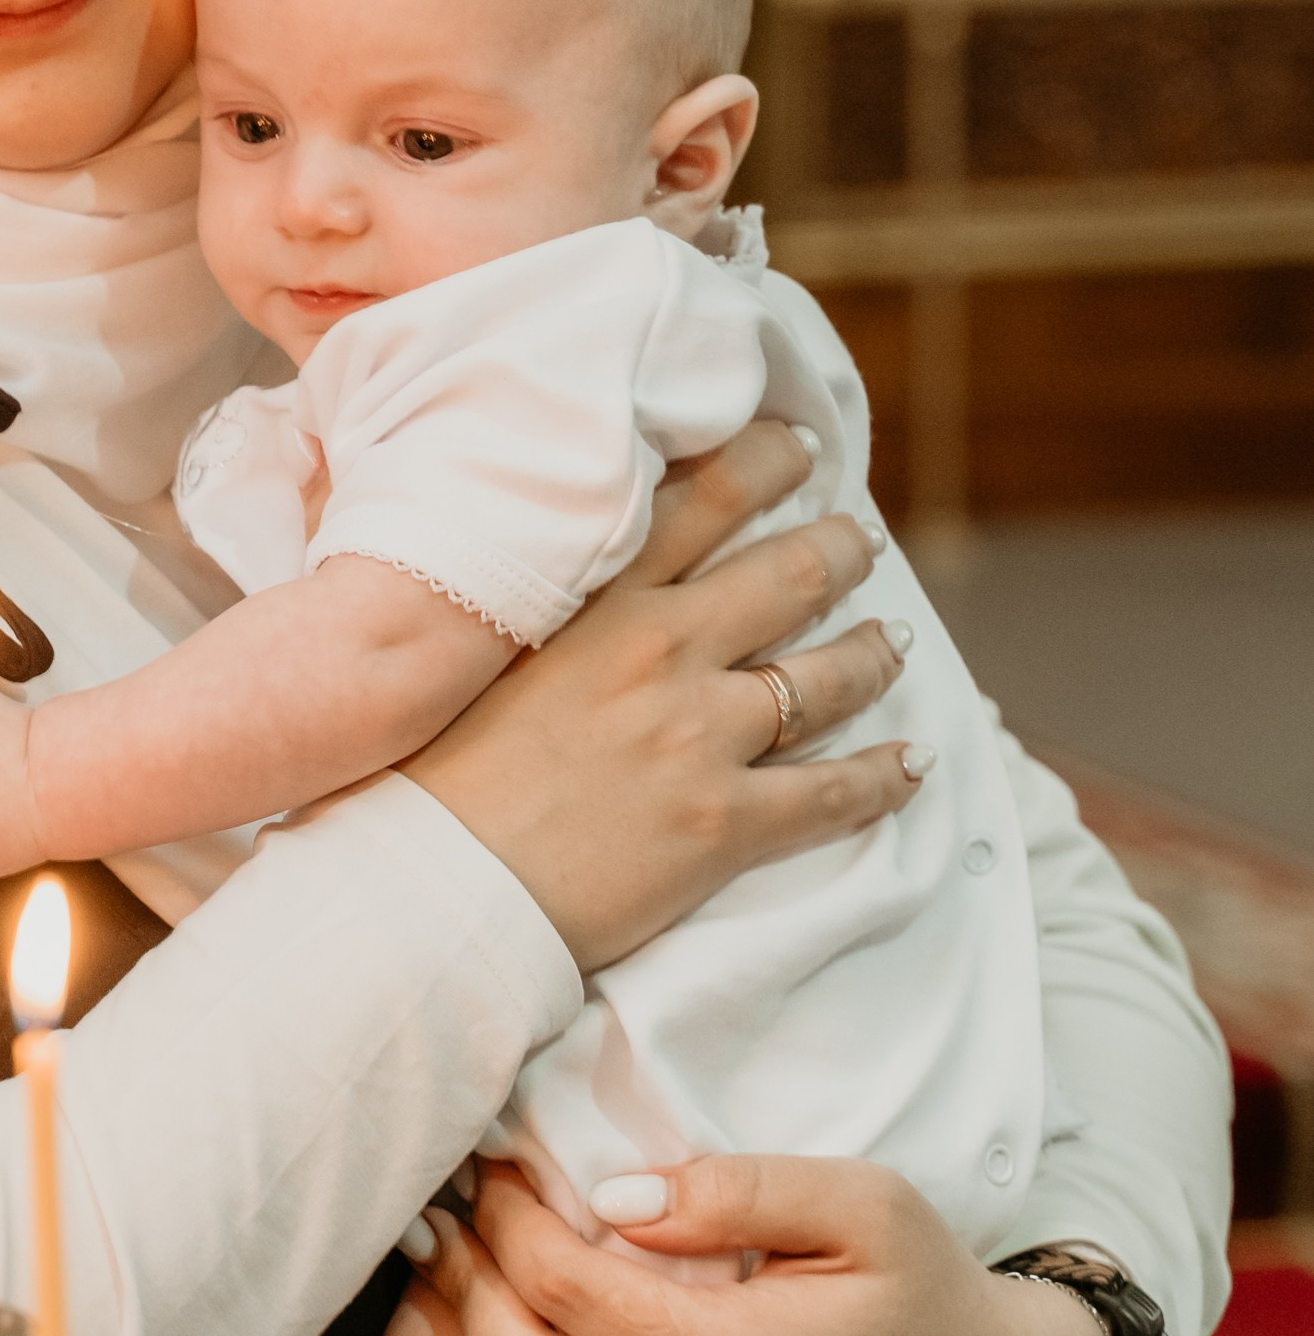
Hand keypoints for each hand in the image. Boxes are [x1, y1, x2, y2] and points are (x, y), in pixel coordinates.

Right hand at [404, 421, 920, 973]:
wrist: (432, 887)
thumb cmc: (424, 775)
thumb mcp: (469, 655)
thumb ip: (526, 604)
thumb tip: (520, 561)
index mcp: (597, 603)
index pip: (704, 501)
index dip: (765, 462)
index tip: (799, 448)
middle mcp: (662, 652)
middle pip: (789, 575)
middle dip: (840, 550)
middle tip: (860, 542)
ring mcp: (700, 737)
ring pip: (828, 676)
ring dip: (874, 653)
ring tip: (894, 643)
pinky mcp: (722, 825)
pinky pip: (832, 794)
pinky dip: (883, 777)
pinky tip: (910, 764)